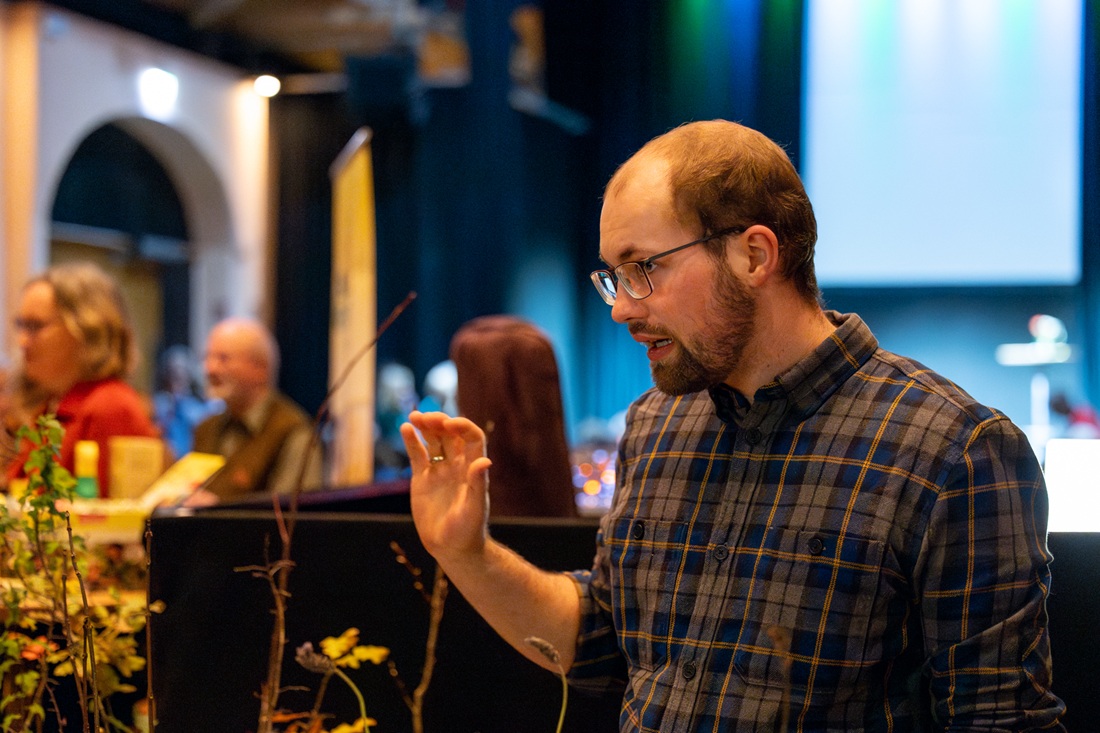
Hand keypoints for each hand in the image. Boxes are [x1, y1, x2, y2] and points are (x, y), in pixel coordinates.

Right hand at [399, 411, 492, 560]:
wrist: (451, 547)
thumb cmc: (468, 530)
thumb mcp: (474, 508)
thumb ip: (477, 484)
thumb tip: (484, 460)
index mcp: (473, 468)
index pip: (472, 437)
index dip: (463, 426)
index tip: (449, 424)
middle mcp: (457, 464)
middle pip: (450, 434)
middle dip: (440, 422)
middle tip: (426, 417)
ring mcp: (440, 470)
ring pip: (433, 440)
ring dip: (425, 426)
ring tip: (414, 416)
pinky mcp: (422, 478)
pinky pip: (417, 454)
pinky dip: (411, 441)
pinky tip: (405, 428)